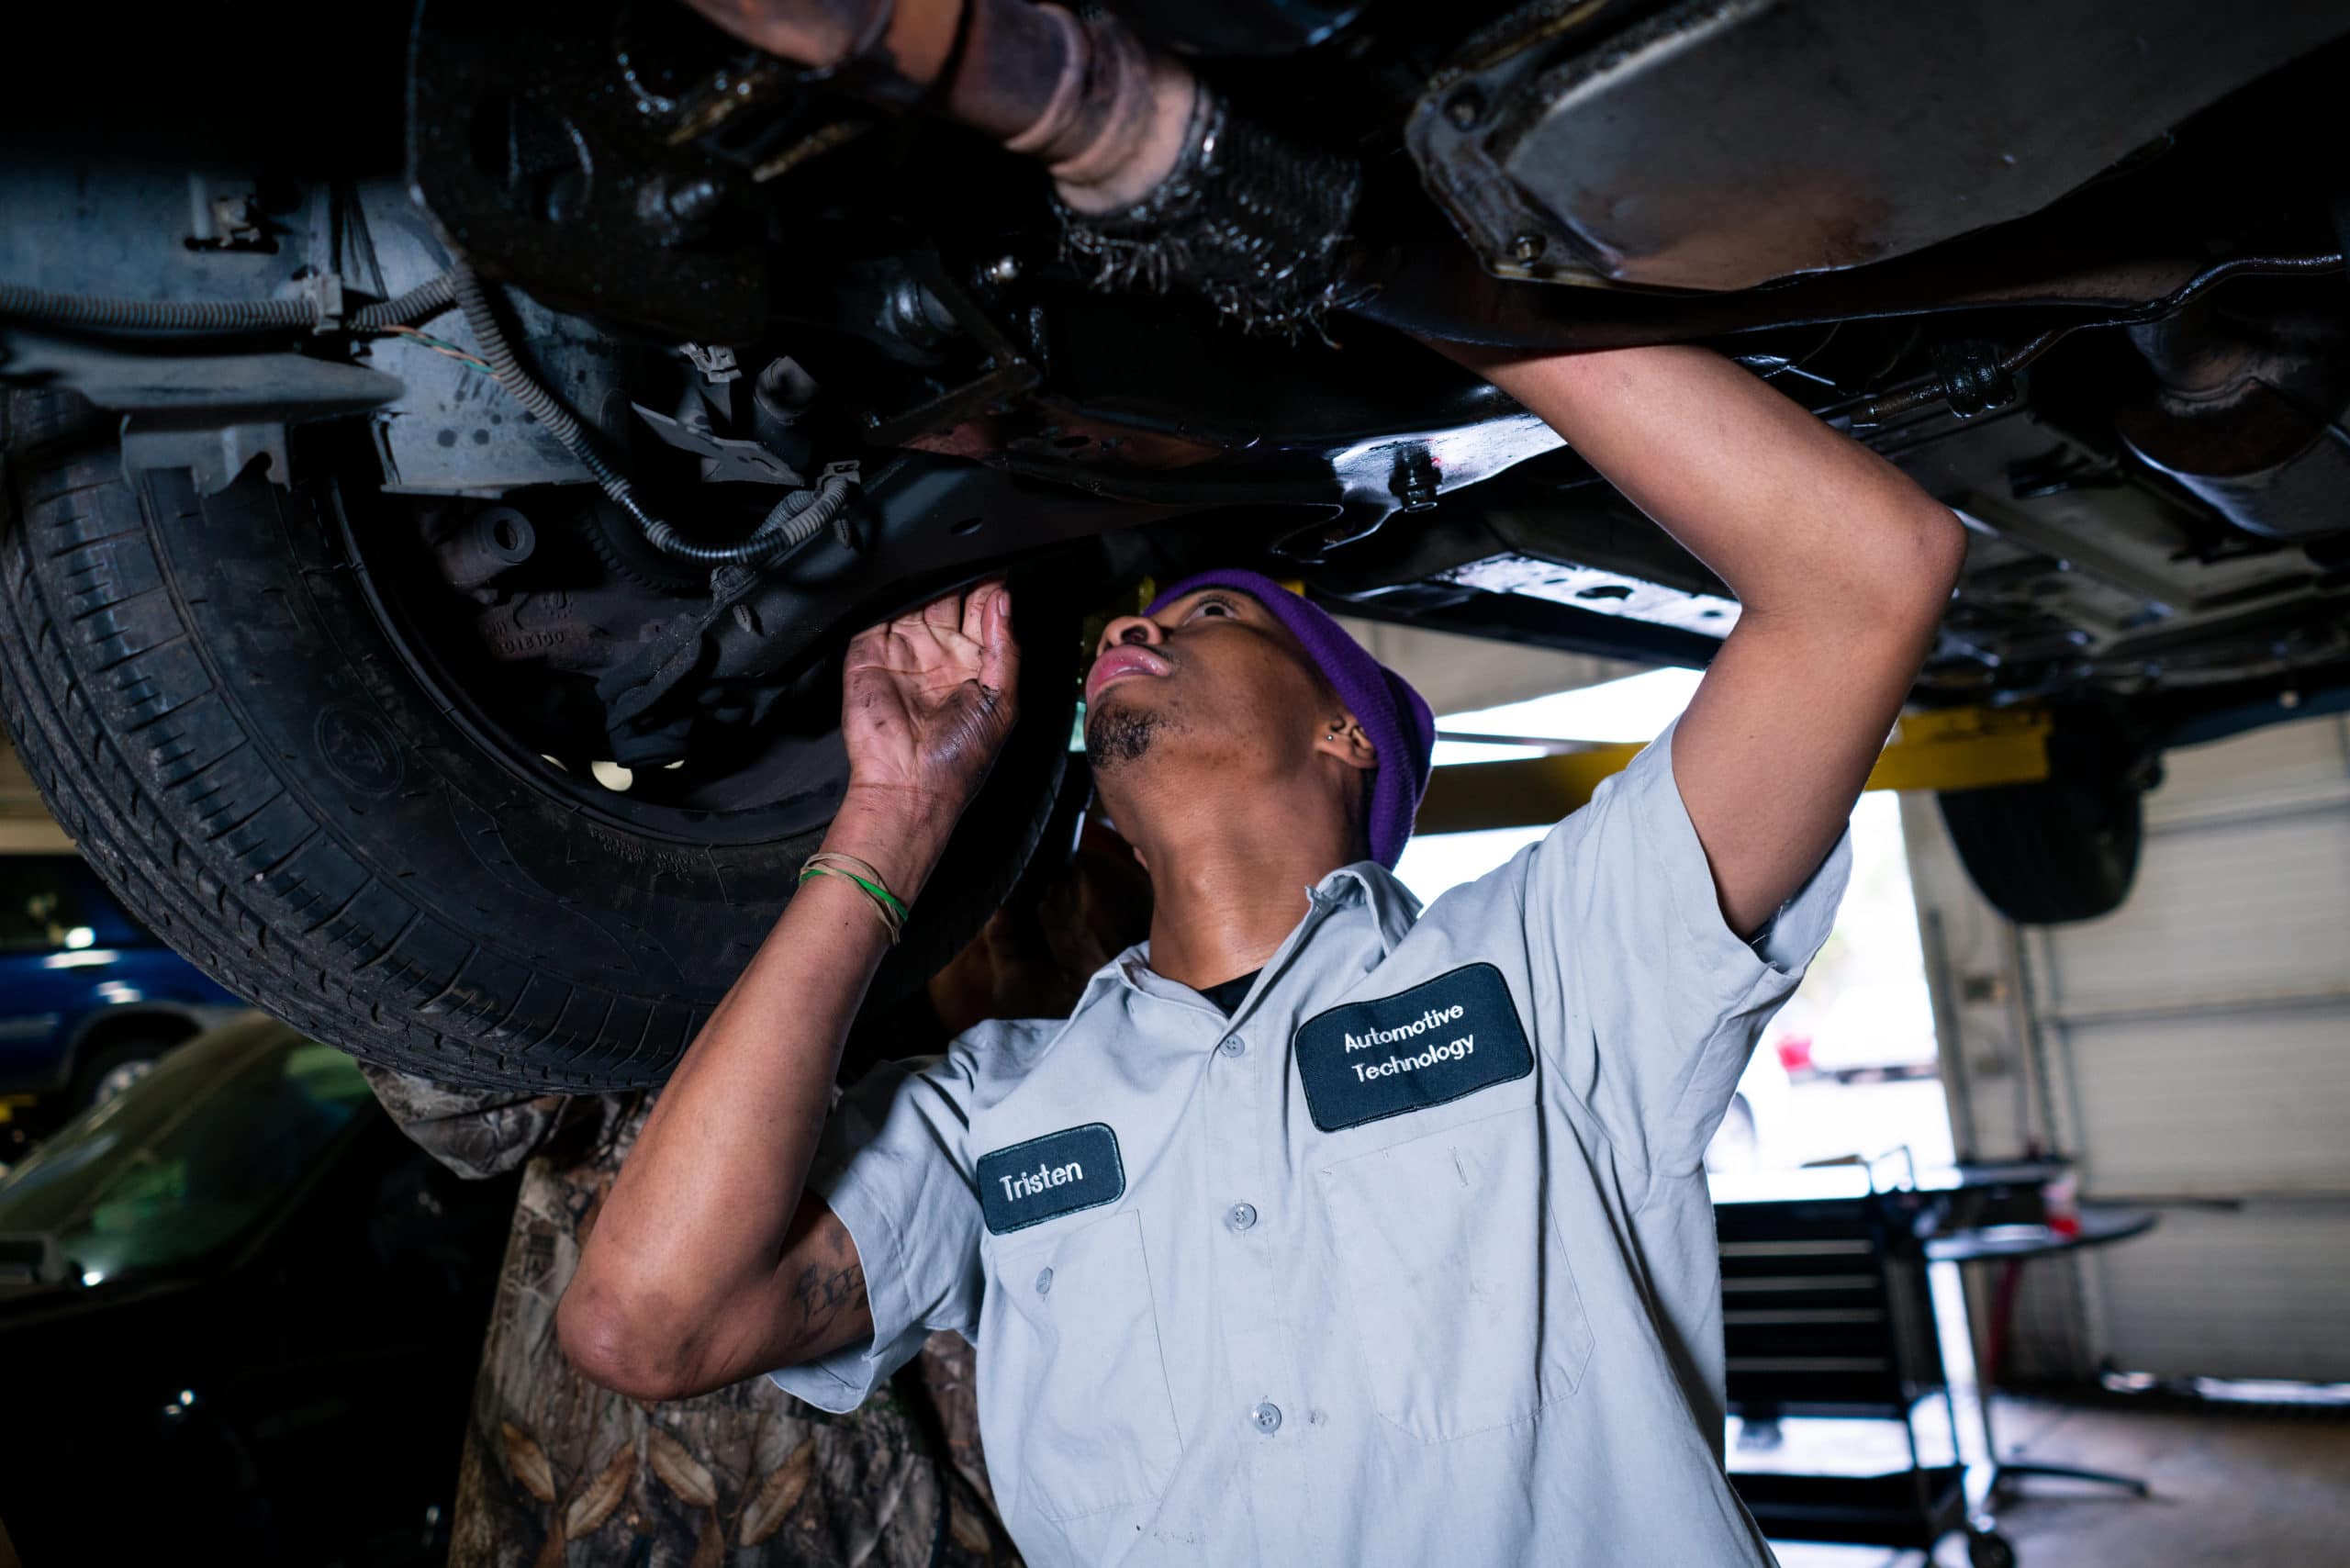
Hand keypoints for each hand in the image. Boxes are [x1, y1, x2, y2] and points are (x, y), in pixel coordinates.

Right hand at [840, 580, 1019, 820]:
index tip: (998, 565)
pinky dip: (888, 593)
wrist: (909, 785)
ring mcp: (903, 650)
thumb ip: (1005, 647)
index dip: (990, 586)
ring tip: (937, 561)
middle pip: (948, 596)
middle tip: (966, 553)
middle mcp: (940, 652)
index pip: (983, 610)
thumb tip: (1003, 600)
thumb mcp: (1002, 700)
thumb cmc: (959, 758)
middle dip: (958, 574)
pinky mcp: (869, 652)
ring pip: (914, 598)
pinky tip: (903, 581)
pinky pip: (877, 612)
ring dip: (925, 578)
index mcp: (975, 662)